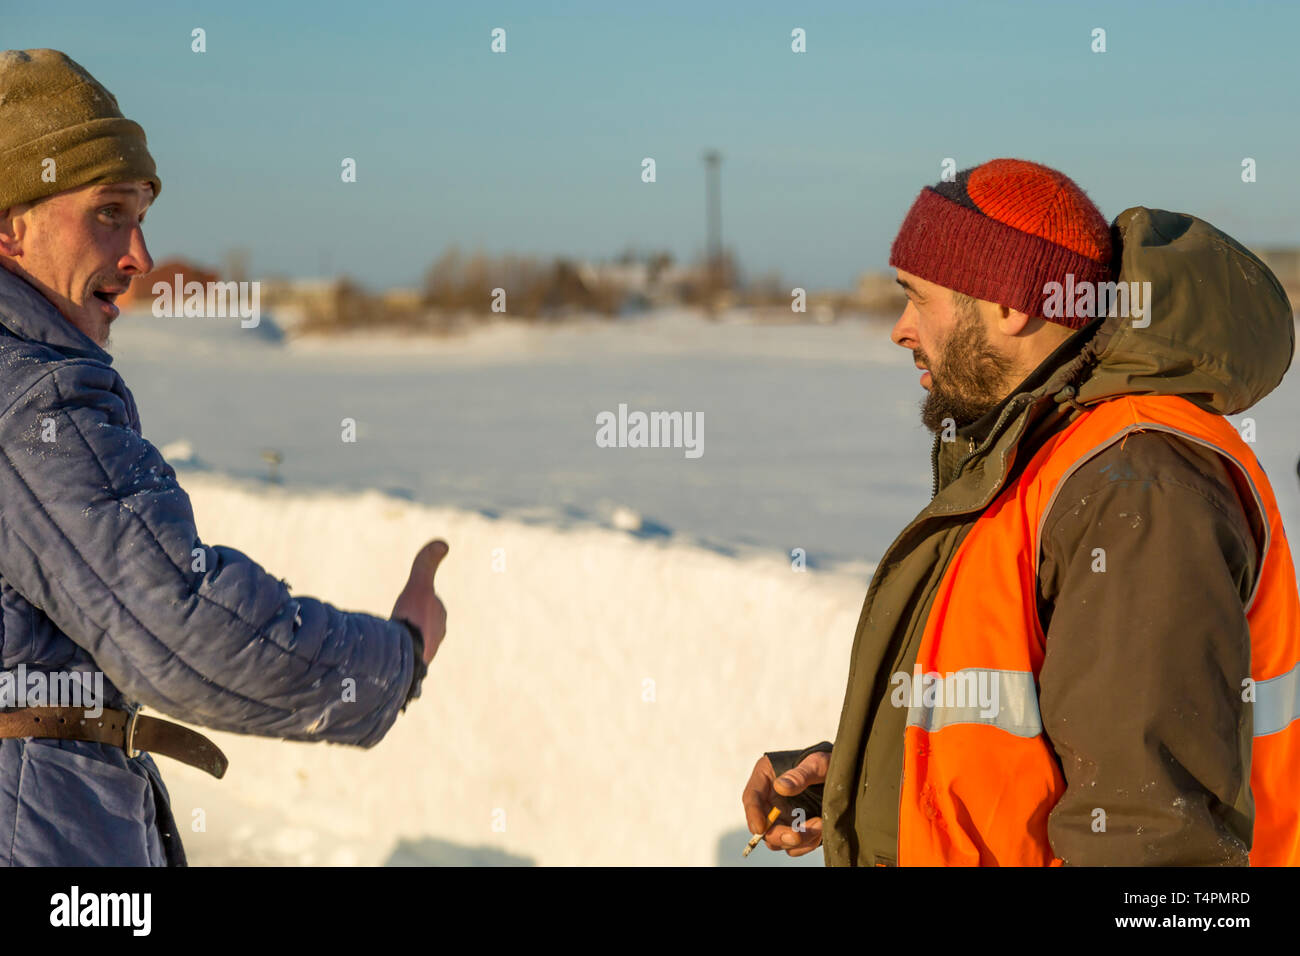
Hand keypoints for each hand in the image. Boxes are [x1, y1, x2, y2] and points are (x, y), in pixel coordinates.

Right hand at [390, 539, 448, 665]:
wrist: (406, 655)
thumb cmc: (412, 620)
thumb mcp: (419, 585)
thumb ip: (426, 564)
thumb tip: (444, 543)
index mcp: (439, 622)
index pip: (428, 608)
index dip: (414, 604)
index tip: (403, 607)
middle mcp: (435, 640)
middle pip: (419, 626)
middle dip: (409, 624)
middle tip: (394, 624)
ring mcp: (424, 656)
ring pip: (410, 643)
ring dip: (401, 641)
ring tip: (386, 640)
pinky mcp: (412, 672)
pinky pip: (403, 659)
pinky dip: (395, 655)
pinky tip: (385, 657)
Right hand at [741, 749, 829, 856]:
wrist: (845, 773)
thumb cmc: (827, 761)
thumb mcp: (816, 763)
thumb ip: (799, 774)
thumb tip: (780, 787)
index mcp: (766, 778)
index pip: (752, 798)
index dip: (753, 814)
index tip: (761, 828)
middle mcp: (770, 800)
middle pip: (764, 825)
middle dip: (779, 835)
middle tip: (797, 836)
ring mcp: (783, 816)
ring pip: (779, 840)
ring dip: (797, 841)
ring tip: (819, 825)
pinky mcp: (797, 828)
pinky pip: (795, 846)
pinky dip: (807, 844)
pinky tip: (821, 830)